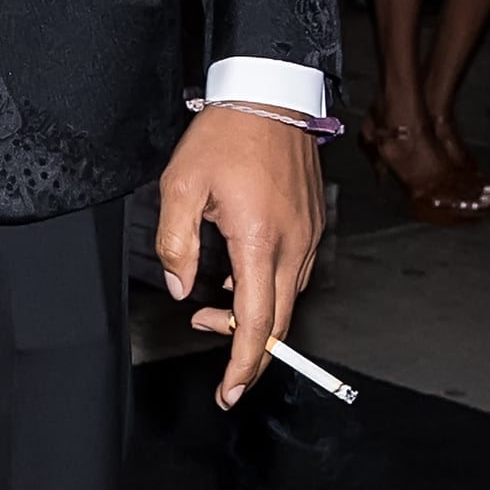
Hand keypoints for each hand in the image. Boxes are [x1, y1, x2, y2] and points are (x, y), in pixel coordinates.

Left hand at [154, 106, 323, 411]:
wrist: (269, 96)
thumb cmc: (225, 136)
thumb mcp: (181, 186)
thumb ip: (177, 243)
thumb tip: (181, 287)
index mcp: (260, 242)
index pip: (257, 324)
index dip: (243, 365)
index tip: (229, 392)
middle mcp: (293, 247)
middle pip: (277, 322)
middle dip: (244, 345)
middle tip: (205, 333)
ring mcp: (308, 237)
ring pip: (286, 299)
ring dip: (253, 311)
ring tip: (213, 297)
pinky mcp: (312, 225)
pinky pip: (293, 273)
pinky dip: (267, 286)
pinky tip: (238, 268)